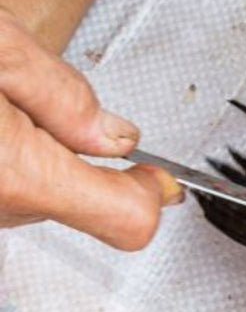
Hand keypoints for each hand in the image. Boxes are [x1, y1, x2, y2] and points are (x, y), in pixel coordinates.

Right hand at [0, 7, 180, 249]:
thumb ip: (63, 93)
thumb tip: (117, 135)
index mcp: (16, 173)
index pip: (128, 218)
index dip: (154, 193)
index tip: (164, 176)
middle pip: (85, 201)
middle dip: (79, 151)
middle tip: (37, 97)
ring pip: (46, 193)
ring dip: (41, 153)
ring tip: (0, 100)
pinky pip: (12, 190)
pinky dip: (13, 159)